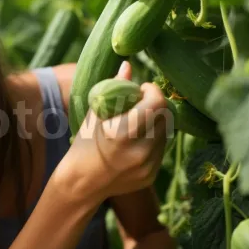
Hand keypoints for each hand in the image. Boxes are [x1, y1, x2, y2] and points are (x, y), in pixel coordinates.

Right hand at [59, 61, 169, 203]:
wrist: (82, 183)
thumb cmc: (84, 143)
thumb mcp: (95, 115)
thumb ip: (114, 89)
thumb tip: (128, 65)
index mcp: (121, 134)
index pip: (156, 104)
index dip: (152, 91)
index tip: (141, 88)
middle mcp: (139, 152)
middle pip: (165, 116)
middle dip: (156, 104)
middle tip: (141, 102)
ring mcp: (147, 167)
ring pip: (166, 132)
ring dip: (156, 121)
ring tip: (137, 121)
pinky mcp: (151, 175)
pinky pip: (161, 148)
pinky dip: (153, 138)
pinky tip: (137, 139)